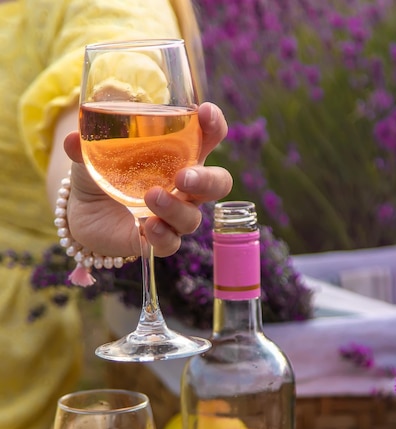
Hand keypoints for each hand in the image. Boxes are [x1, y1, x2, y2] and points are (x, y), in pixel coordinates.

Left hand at [64, 102, 232, 257]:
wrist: (84, 211)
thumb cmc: (101, 172)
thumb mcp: (93, 151)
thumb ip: (87, 142)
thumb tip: (74, 139)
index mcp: (178, 156)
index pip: (208, 137)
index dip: (213, 125)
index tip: (204, 112)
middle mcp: (184, 188)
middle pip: (218, 184)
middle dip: (207, 180)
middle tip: (184, 176)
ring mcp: (173, 216)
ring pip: (193, 217)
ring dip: (175, 208)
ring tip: (151, 197)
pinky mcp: (157, 240)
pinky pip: (171, 243)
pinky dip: (163, 236)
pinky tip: (147, 227)